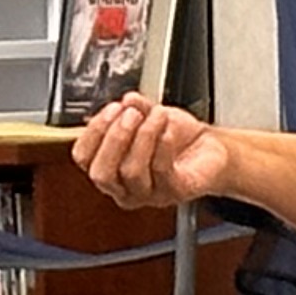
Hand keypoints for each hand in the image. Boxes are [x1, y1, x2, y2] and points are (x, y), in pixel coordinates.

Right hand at [74, 97, 229, 210]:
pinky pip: (162, 171)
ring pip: (131, 171)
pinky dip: (163, 145)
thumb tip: (127, 100)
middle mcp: (125, 187)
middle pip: (101, 174)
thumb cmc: (178, 138)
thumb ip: (136, 108)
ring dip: (143, 136)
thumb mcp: (150, 115)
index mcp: (110, 168)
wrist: (212, 149)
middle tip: (129, 114)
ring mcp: (150, 194)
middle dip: (114, 138)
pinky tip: (168, 129)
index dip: (93, 133)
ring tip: (156, 115)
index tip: (111, 109)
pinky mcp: (175, 193)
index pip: (83, 159)